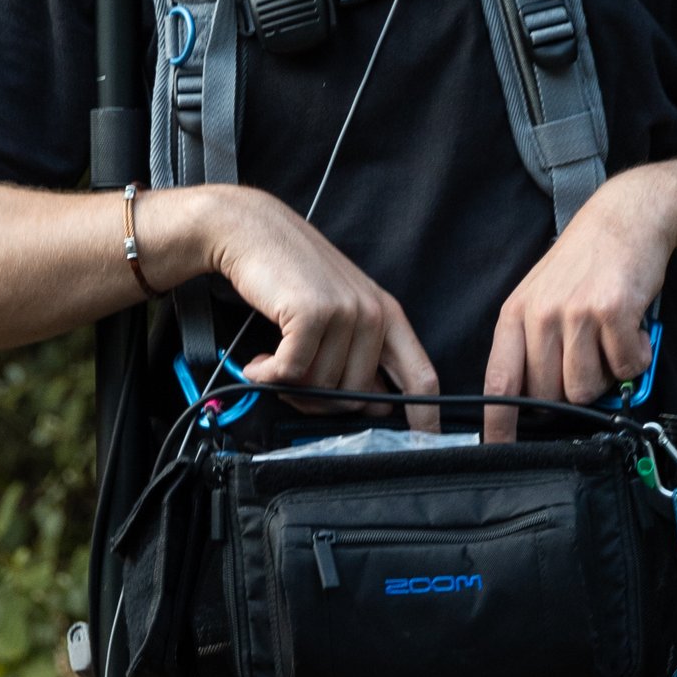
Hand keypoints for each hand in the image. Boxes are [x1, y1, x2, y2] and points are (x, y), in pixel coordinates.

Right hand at [191, 185, 439, 406]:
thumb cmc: (290, 274)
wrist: (251, 231)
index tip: (425, 444)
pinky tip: (257, 362)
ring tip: (271, 360)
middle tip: (290, 382)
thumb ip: (359, 355)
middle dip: (318, 401)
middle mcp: (372, 312)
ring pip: (321, 387)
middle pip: (357, 396)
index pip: (421, 376)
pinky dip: (267, 375)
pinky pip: (291, 373)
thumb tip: (375, 405)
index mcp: (386, 315)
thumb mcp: (338, 311)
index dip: (425, 417)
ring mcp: (344, 311)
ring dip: (287, 385)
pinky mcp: (312, 313)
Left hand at [480, 166, 676, 442]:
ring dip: (608, 376)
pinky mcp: (613, 312)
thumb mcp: (542, 296)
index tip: (497, 452)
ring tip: (612, 342)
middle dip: (574, 392)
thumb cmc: (585, 264)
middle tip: (592, 362)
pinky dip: (637, 358)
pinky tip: (635, 332)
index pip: (500, 382)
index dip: (499, 424)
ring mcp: (576, 313)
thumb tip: (538, 403)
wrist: (626, 217)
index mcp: (515, 315)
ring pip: (586, 388)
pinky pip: (625, 367)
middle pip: (550, 396)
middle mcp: (541, 316)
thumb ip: (534, 344)